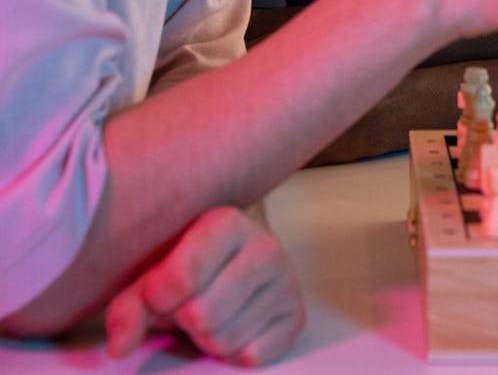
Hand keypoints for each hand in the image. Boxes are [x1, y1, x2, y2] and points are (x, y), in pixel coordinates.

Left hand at [106, 206, 304, 365]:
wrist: (231, 263)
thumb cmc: (185, 267)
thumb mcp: (153, 277)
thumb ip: (131, 305)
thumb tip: (119, 347)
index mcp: (225, 222)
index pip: (182, 278)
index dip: (157, 299)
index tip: (154, 295)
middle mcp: (264, 246)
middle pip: (203, 316)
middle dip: (185, 321)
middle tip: (187, 306)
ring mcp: (286, 281)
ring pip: (226, 340)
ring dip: (208, 340)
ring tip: (211, 314)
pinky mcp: (297, 316)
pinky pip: (254, 356)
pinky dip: (235, 354)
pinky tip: (235, 327)